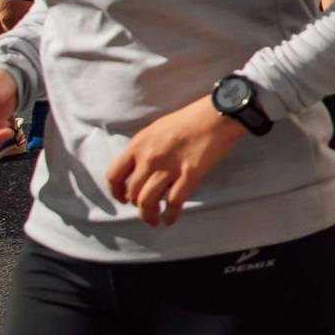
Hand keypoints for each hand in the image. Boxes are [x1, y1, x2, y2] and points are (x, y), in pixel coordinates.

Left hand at [106, 96, 246, 226]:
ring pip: (148, 202)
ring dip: (149, 216)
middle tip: (146, 210)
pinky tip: (170, 220)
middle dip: (137, 206)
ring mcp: (169, 167)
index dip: (116, 192)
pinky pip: (174, 202)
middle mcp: (149, 158)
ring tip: (154, 220)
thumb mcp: (157, 128)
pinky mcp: (190, 175)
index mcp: (138, 145)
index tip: (123, 198)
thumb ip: (145, 149)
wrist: (219, 113)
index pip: (114, 175)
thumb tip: (142, 170)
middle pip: (132, 193)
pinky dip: (170, 216)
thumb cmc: (191, 118)